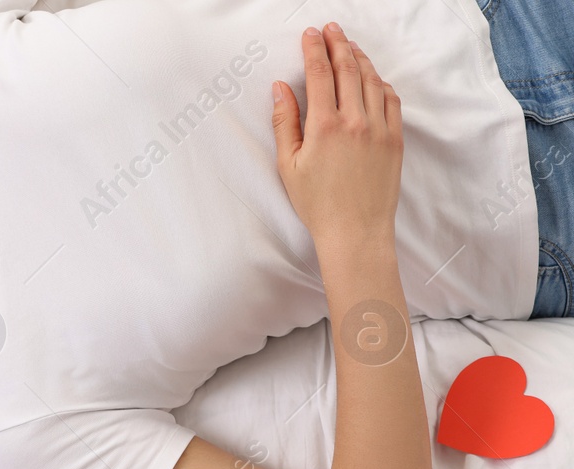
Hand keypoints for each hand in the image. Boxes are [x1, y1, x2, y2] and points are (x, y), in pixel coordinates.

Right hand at [271, 23, 402, 253]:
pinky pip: (390, 99)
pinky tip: (372, 77)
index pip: (320, 74)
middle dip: (338, 44)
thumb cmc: (317, 204)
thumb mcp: (289, 166)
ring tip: (349, 46)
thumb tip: (281, 89)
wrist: (355, 231)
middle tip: (331, 29)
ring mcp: (380, 127)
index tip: (310, 35)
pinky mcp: (395, 138)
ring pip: (371, 79)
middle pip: (348, 68)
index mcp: (325, 126)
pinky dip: (379, 82)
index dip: (314, 50)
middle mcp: (355, 120)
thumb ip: (284, 122)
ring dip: (359, 58)